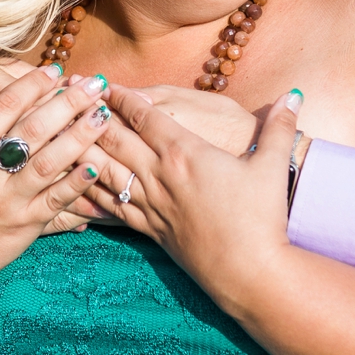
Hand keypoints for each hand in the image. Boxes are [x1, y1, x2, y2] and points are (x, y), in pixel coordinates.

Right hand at [0, 64, 115, 297]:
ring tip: (105, 115)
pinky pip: (57, 200)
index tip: (55, 70)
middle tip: (96, 83)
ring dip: (81, 137)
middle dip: (69, 102)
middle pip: (34, 129)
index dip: (32, 85)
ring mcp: (8, 201)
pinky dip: (77, 183)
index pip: (3, 107)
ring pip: (50, 162)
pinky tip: (97, 164)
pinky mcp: (25, 225)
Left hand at [89, 85, 304, 310]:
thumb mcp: (272, 166)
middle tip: (68, 97)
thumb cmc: (262, 218)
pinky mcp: (150, 231)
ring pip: (104, 171)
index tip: (102, 81)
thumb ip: (280, 126)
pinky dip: (87, 194)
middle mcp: (160, 176)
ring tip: (59, 135)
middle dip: (90, 115)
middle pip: (114, 138)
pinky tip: (70, 187)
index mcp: (185, 154)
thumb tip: (295, 94)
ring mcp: (152, 205)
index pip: (145, 117)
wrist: (251, 273)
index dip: (121, 97)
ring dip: (80, 150)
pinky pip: (109, 208)